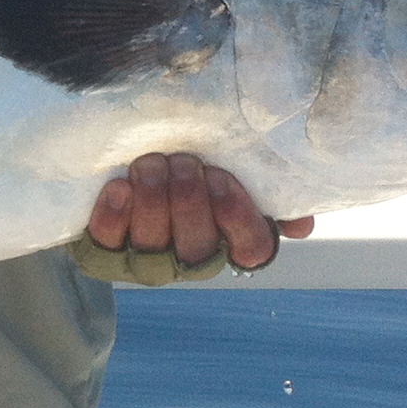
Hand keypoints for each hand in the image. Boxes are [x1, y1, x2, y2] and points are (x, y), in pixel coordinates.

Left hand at [86, 153, 313, 272]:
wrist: (131, 151)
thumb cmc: (195, 158)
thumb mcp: (234, 164)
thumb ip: (271, 188)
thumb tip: (300, 225)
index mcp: (232, 238)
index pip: (251, 248)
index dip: (237, 219)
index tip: (221, 180)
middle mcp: (191, 256)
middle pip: (196, 247)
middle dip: (190, 204)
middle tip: (184, 163)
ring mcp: (147, 256)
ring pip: (152, 245)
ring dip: (154, 203)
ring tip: (151, 165)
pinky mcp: (106, 248)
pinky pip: (107, 242)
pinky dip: (114, 216)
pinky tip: (119, 187)